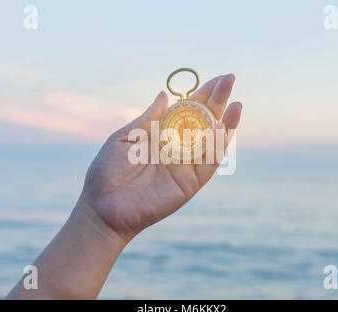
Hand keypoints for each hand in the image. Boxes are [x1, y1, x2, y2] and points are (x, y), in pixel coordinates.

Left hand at [80, 74, 241, 242]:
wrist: (102, 207)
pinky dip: (217, 147)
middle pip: (203, 121)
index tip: (216, 79)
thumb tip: (164, 94)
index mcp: (161, 135)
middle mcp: (176, 148)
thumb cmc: (108, 171)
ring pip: (211, 142)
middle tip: (229, 80)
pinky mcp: (189, 183)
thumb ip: (148, 118)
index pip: (187, 111)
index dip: (201, 94)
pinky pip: (207, 163)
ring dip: (225, 122)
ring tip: (235, 103)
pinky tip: (221, 127)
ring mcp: (185, 166)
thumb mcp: (126, 137)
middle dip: (217, 101)